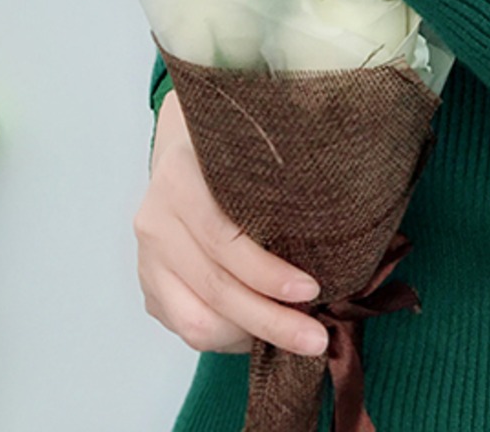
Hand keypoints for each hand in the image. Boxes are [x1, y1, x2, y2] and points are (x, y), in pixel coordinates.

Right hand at [134, 88, 330, 357]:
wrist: (186, 151)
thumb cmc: (236, 155)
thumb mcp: (254, 154)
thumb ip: (284, 185)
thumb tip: (342, 238)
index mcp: (181, 177)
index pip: (224, 239)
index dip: (268, 273)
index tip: (313, 289)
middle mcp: (156, 219)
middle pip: (216, 288)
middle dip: (272, 320)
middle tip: (316, 339)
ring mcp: (147, 258)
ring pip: (197, 322)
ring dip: (251, 337)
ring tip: (294, 338)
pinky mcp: (149, 287)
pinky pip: (188, 329)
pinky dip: (231, 338)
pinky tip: (262, 331)